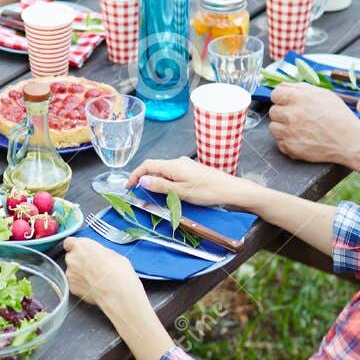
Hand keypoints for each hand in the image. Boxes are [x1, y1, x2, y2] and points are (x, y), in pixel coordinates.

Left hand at [62, 236, 142, 310]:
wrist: (116, 290)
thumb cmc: (116, 270)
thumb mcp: (111, 253)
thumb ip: (98, 252)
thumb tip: (99, 255)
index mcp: (81, 246)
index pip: (69, 242)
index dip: (75, 247)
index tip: (80, 250)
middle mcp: (72, 258)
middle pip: (71, 257)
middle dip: (79, 261)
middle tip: (92, 266)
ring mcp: (70, 274)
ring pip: (72, 272)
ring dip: (80, 274)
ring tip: (94, 279)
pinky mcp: (72, 287)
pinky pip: (74, 284)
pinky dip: (81, 285)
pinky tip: (93, 287)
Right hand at [126, 156, 249, 207]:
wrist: (231, 191)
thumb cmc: (208, 192)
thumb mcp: (181, 192)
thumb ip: (160, 186)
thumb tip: (142, 180)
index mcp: (173, 165)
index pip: (147, 165)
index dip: (135, 175)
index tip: (129, 187)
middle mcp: (178, 162)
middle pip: (155, 168)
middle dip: (144, 180)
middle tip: (139, 195)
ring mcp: (186, 166)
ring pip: (164, 172)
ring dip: (156, 183)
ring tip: (153, 197)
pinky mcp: (192, 171)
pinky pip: (173, 175)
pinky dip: (166, 183)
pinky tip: (169, 194)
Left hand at [268, 82, 359, 165]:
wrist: (348, 140)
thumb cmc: (338, 117)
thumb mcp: (323, 94)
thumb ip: (301, 88)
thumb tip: (284, 85)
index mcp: (298, 98)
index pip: (275, 94)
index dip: (281, 97)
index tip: (286, 102)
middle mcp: (291, 114)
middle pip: (273, 111)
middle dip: (283, 113)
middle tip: (297, 117)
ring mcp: (289, 132)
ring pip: (273, 127)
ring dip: (282, 127)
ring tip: (298, 128)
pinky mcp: (290, 147)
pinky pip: (279, 142)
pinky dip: (287, 141)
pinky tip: (301, 138)